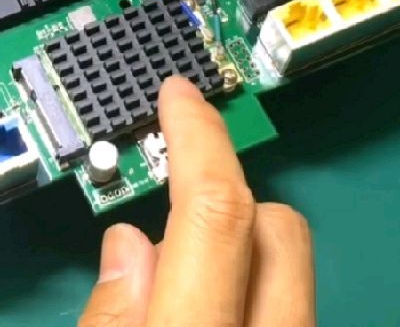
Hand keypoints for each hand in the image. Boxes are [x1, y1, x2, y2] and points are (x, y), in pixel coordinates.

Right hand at [79, 77, 314, 326]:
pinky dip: (247, 294)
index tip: (178, 95)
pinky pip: (287, 310)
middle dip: (227, 195)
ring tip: (175, 283)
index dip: (197, 139)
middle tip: (167, 208)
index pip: (215, 213)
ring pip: (291, 273)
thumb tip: (128, 242)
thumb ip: (108, 317)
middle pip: (280, 229)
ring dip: (236, 253)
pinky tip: (205, 316)